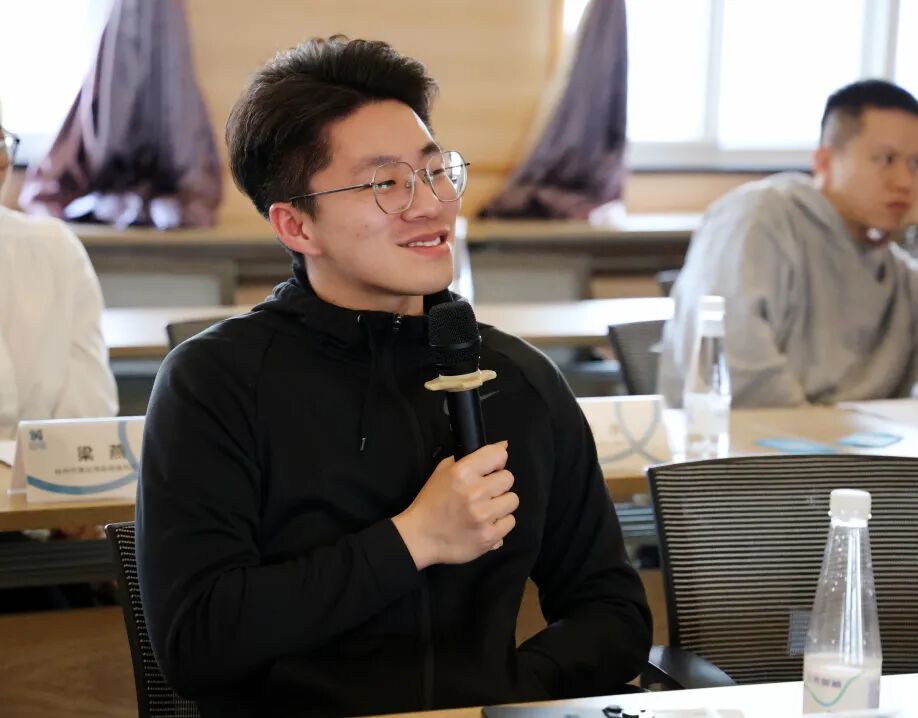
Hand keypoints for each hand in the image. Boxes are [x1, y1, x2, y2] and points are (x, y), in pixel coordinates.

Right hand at [392, 441, 517, 569]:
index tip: (492, 468)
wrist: (420, 537)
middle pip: (508, 478)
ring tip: (486, 509)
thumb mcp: (443, 471)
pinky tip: (486, 523)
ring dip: (501, 503)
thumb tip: (503, 446)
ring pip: (513, 500)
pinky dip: (500, 523)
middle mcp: (475, 492)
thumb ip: (472, 457)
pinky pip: (510, 521)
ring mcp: (483, 515)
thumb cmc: (431, 503)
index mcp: (462, 472)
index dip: (497, 461)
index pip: (498, 455)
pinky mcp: (489, 536)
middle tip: (485, 492)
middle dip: (498, 484)